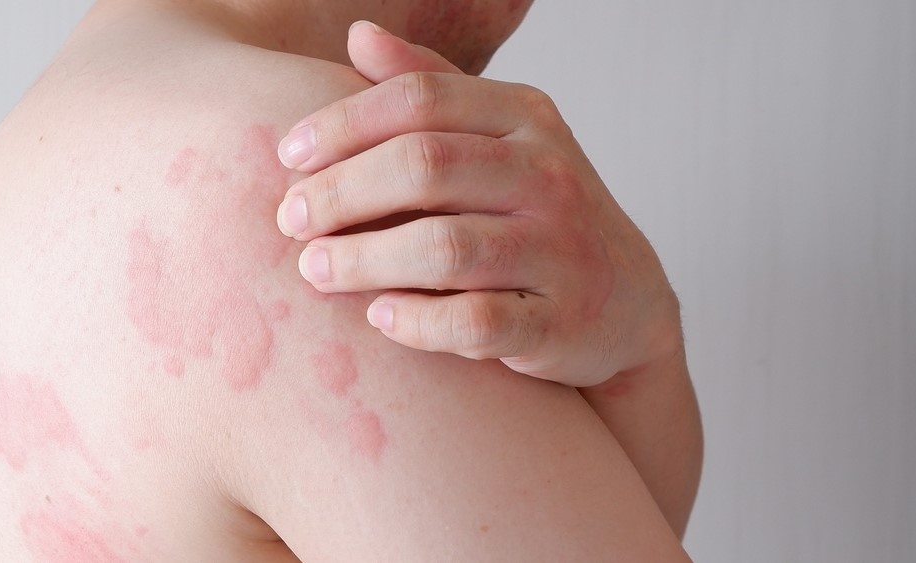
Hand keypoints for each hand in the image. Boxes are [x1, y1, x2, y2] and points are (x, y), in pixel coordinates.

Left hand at [275, 21, 682, 386]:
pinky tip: (379, 316)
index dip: (342, 124)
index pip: (421, 98)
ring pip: (444, 247)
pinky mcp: (559, 324)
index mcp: (527, 118)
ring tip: (314, 270)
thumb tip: (358, 35)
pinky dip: (416, 321)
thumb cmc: (540, 213)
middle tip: (289, 220)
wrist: (626, 303)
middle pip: (425, 166)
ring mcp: (560, 251)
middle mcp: (549, 175)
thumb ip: (433, 88)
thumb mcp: (503, 138)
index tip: (288, 156)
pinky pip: (475, 322)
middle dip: (341, 192)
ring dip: (363, 260)